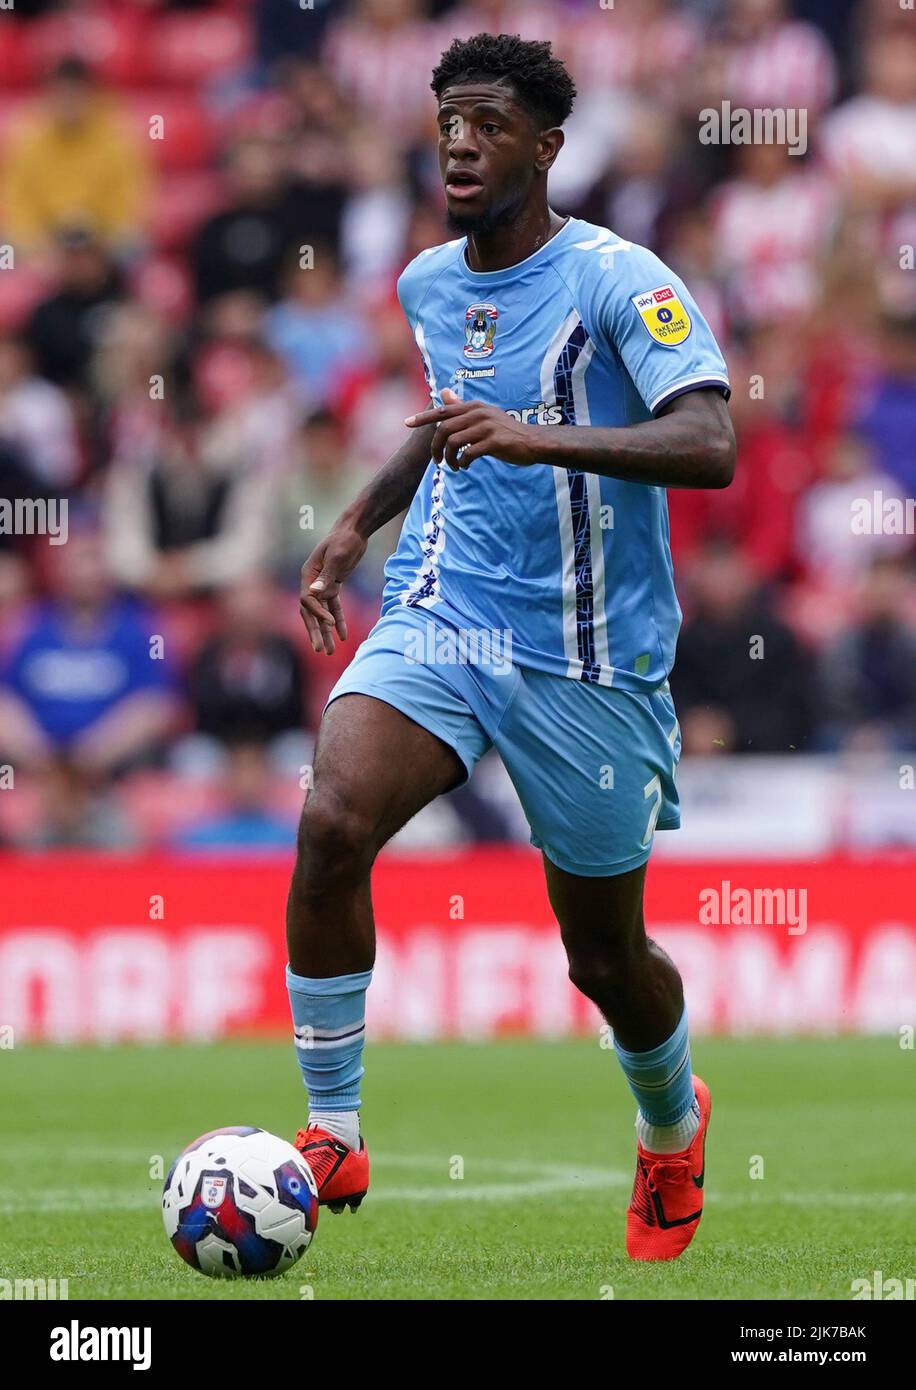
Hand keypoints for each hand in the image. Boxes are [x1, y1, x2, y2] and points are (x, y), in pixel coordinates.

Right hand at [299, 526, 365, 654]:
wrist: (354, 530)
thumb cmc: (344, 540)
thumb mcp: (337, 557)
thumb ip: (327, 576)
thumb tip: (314, 592)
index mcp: (308, 574)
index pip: (307, 600)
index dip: (317, 614)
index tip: (330, 623)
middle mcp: (311, 582)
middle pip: (310, 612)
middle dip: (315, 632)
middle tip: (321, 651)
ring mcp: (322, 585)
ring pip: (322, 613)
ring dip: (326, 632)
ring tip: (331, 652)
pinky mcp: (333, 586)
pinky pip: (334, 607)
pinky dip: (338, 621)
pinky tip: (344, 636)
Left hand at [405, 387, 538, 469]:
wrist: (533, 442)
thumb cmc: (506, 431)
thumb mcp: (484, 415)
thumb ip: (463, 407)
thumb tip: (444, 392)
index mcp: (474, 407)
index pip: (443, 410)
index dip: (423, 417)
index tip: (406, 423)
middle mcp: (479, 413)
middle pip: (444, 428)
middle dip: (436, 447)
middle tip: (438, 461)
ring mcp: (486, 427)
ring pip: (454, 442)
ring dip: (449, 458)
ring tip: (454, 466)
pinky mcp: (494, 442)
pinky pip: (468, 453)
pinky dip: (462, 462)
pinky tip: (465, 466)